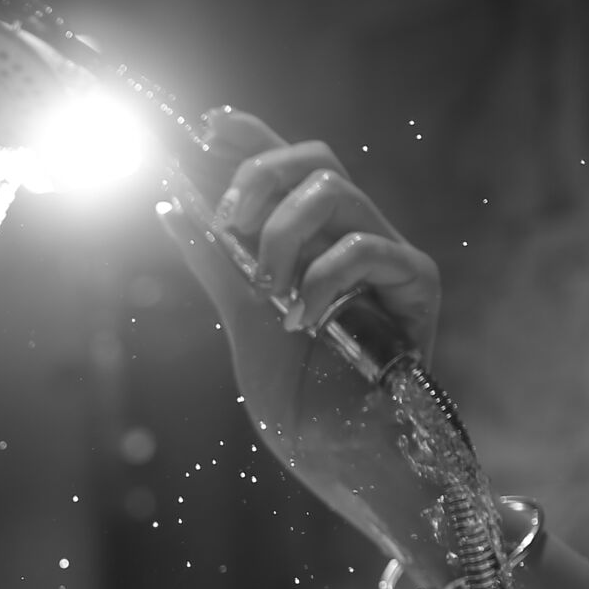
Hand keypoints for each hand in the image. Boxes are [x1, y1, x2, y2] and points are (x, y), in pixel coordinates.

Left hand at [157, 110, 449, 586]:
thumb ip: (218, 263)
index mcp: (311, 246)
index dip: (251, 135)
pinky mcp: (417, 283)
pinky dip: (322, 280)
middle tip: (230, 230)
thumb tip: (172, 206)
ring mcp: (387, 258)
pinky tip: (306, 323)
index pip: (286, 168)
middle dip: (258, 178)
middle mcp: (352, 239)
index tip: (206, 126)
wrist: (345, 461)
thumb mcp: (245, 325)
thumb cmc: (305, 404)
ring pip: (334, 190)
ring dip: (282, 236)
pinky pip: (365, 247)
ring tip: (270, 294)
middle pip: (314, 159)